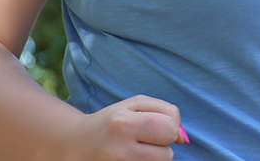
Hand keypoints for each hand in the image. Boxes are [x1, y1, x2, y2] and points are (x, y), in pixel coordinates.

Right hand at [65, 95, 186, 160]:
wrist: (76, 144)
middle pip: (168, 154)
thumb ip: (166, 111)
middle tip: (141, 140)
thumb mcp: (135, 105)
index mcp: (123, 123)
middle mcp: (119, 149)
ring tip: (134, 150)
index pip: (170, 128)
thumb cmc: (111, 121)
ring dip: (154, 158)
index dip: (167, 126)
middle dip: (161, 146)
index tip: (151, 125)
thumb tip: (183, 138)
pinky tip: (132, 158)